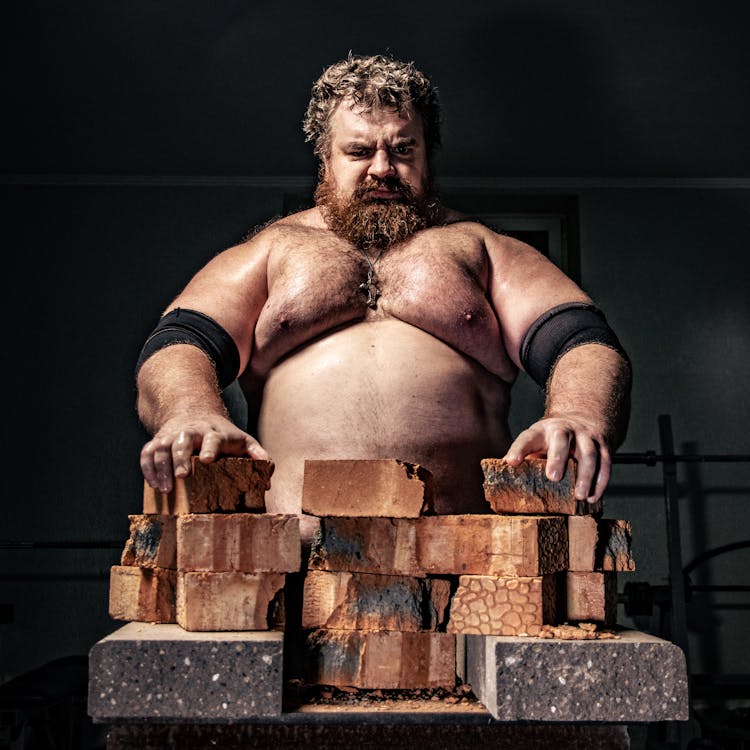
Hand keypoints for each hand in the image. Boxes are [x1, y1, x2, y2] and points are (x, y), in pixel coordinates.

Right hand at [140, 413, 269, 492]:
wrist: (193, 412)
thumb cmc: (222, 434)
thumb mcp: (242, 440)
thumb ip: (256, 455)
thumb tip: (268, 479)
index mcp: (214, 432)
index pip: (212, 438)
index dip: (210, 448)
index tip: (208, 459)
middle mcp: (190, 432)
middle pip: (182, 441)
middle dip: (181, 458)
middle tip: (182, 476)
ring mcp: (172, 436)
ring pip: (161, 448)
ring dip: (161, 468)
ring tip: (166, 489)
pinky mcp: (158, 441)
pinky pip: (147, 453)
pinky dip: (148, 469)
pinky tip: (154, 485)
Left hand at [502, 415, 610, 502]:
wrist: (583, 420)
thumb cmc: (552, 440)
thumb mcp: (535, 442)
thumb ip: (523, 457)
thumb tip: (503, 477)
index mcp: (541, 430)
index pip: (527, 438)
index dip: (518, 449)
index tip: (511, 462)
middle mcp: (564, 429)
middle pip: (561, 440)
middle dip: (557, 458)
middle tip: (553, 477)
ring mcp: (585, 436)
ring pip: (588, 453)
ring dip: (585, 475)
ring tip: (579, 496)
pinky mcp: (602, 445)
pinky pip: (605, 463)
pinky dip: (601, 481)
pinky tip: (594, 496)